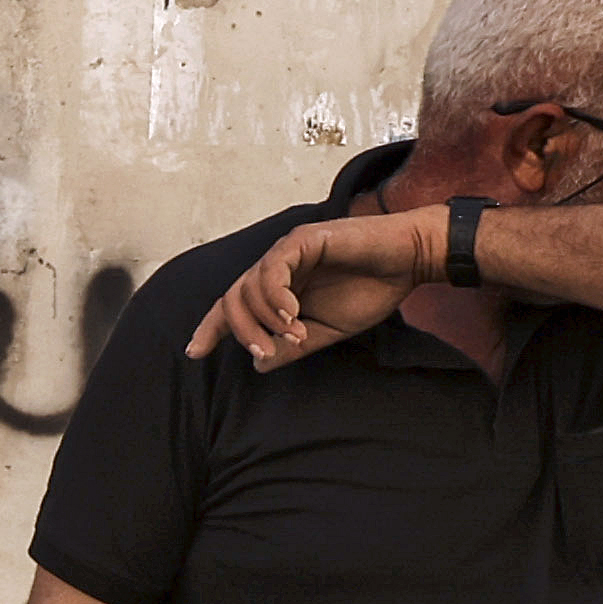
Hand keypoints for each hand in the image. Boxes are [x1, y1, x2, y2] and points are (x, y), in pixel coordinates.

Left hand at [200, 208, 423, 365]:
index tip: (194, 353)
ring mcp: (286, 252)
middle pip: (232, 299)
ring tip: (295, 333)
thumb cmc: (370, 290)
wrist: (408, 261)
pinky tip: (292, 313)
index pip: (231, 308)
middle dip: (242, 330)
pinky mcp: (302, 240)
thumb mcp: (326, 331)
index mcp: (277, 290)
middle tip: (262, 350)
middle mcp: (274, 269)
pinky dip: (276, 294)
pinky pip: (274, 268)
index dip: (211, 329)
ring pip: (249, 286)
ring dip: (267, 317)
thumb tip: (259, 363)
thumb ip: (292, 346)